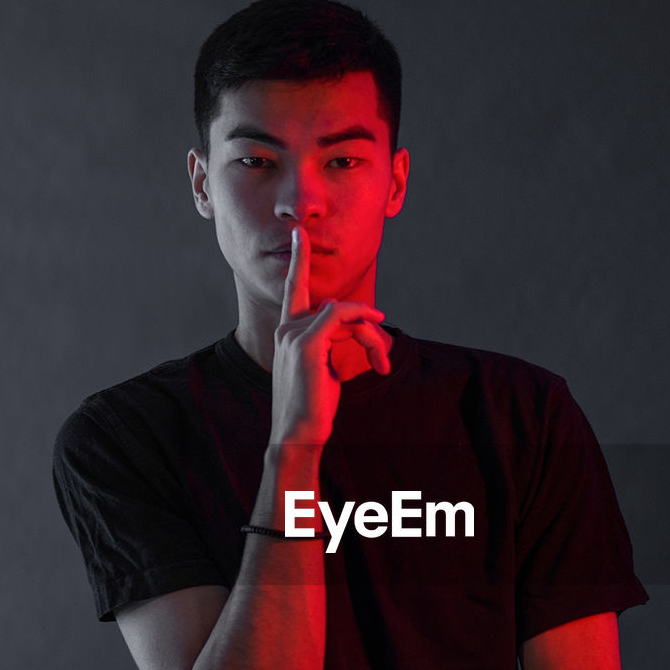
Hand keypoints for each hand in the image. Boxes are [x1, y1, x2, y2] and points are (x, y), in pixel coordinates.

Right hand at [269, 226, 390, 446]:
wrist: (299, 434)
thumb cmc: (313, 407)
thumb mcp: (323, 368)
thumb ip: (331, 340)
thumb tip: (352, 323)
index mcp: (288, 332)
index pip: (294, 289)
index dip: (298, 261)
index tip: (299, 235)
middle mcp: (287, 328)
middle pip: (338, 309)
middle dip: (367, 330)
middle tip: (381, 361)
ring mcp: (294, 334)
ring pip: (345, 315)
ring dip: (371, 339)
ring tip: (380, 367)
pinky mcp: (306, 344)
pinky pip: (341, 317)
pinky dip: (363, 325)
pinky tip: (376, 351)